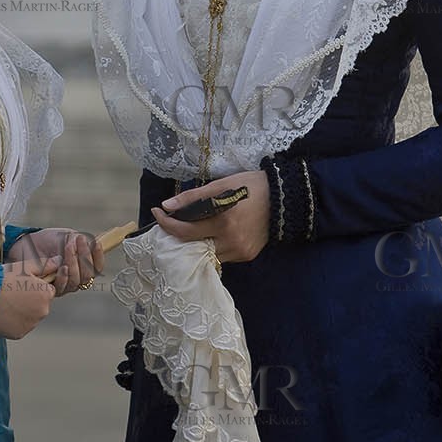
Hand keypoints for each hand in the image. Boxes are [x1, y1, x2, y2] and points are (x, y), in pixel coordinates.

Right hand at [0, 255, 60, 338]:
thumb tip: (58, 261)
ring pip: (30, 317)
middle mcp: (43, 311)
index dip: (35, 287)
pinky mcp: (19, 334)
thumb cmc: (3, 279)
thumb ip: (45, 265)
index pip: (47, 292)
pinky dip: (14, 323)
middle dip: (30, 301)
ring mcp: (31, 324)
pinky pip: (20, 327)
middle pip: (40, 306)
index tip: (22, 285)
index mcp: (46, 294)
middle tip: (13, 293)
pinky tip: (4, 313)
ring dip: (23, 312)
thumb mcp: (25, 267)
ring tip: (7, 303)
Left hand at [7, 228, 104, 294]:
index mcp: (82, 264)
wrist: (28, 244)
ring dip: (74, 263)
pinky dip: (64, 275)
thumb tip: (93, 244)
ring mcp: (64, 284)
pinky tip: (61, 265)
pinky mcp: (50, 288)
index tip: (96, 243)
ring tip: (67, 247)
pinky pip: (62, 287)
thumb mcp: (67, 236)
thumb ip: (81, 242)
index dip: (99, 256)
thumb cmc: (48, 240)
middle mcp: (75, 277)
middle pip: (88, 275)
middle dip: (85, 256)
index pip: (97, 266)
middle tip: (78, 241)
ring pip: (76, 281)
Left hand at [151, 170, 268, 265]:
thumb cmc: (250, 186)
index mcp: (223, 221)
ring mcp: (240, 252)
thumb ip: (192, 197)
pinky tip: (211, 233)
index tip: (157, 212)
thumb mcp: (221, 185)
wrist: (284, 198)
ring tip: (191, 226)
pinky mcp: (247, 256)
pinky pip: (222, 255)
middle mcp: (231, 241)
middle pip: (193, 246)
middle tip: (171, 221)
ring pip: (207, 254)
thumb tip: (167, 205)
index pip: (185, 231)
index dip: (167, 224)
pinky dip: (212, 245)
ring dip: (196, 242)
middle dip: (179, 235)